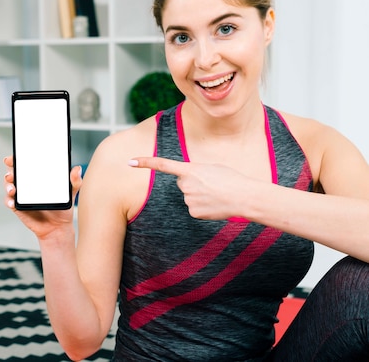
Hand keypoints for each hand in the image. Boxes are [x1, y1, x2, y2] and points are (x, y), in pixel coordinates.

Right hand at [3, 156, 82, 239]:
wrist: (57, 226)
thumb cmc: (62, 208)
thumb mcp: (70, 193)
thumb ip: (75, 181)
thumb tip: (77, 169)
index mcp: (37, 177)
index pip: (26, 163)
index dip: (18, 158)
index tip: (16, 156)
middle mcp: (26, 183)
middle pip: (14, 171)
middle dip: (10, 168)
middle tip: (11, 171)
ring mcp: (20, 195)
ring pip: (8, 185)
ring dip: (7, 184)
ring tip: (12, 188)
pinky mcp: (17, 206)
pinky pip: (9, 201)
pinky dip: (8, 201)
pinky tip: (13, 203)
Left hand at [129, 157, 251, 220]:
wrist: (244, 197)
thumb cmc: (231, 179)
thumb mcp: (212, 168)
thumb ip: (195, 172)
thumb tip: (188, 184)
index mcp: (189, 170)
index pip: (163, 165)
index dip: (145, 162)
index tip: (129, 161)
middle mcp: (185, 185)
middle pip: (182, 183)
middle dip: (193, 183)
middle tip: (211, 184)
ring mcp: (188, 200)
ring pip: (188, 196)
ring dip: (200, 195)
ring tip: (216, 194)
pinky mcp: (193, 213)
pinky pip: (194, 208)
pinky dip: (203, 206)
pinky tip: (215, 204)